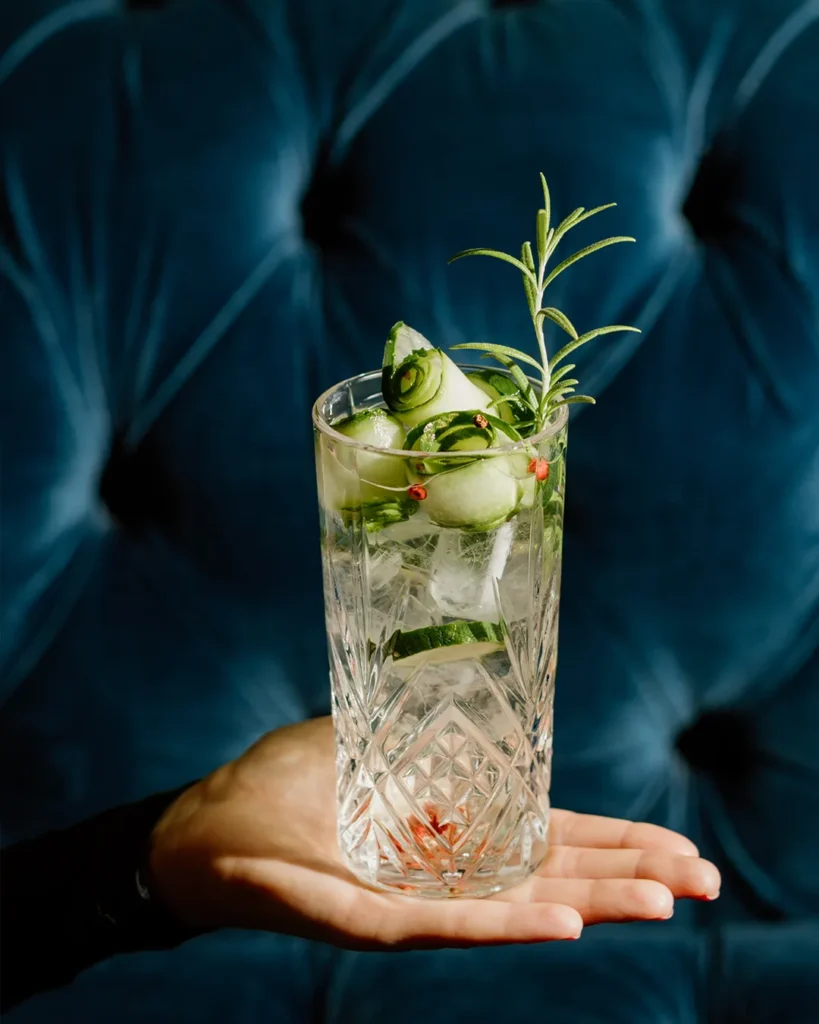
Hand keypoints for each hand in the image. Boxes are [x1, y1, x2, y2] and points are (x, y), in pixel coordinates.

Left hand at [150, 717, 719, 948]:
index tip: (678, 848)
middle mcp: (440, 876)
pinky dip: (504, 926)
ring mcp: (408, 901)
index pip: (546, 841)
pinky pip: (441, 924)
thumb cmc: (278, 787)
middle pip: (550, 878)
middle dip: (629, 877)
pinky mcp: (364, 918)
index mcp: (445, 834)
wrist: (195, 832)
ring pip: (514, 908)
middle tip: (705, 882)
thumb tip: (477, 703)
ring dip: (590, 904)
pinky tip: (562, 924)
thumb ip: (416, 734)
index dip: (613, 843)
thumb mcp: (360, 746)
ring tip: (664, 903)